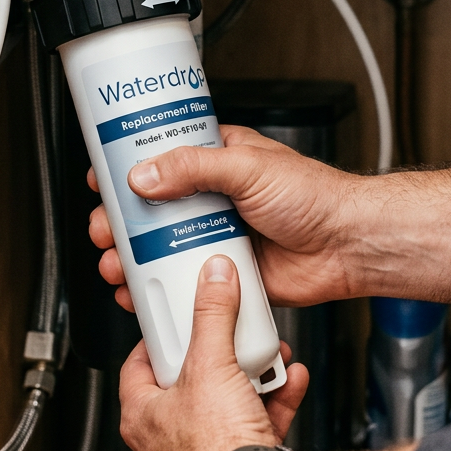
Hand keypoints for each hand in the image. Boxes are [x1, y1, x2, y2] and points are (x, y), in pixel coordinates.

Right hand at [89, 125, 368, 310]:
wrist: (348, 246)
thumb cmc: (316, 197)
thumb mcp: (248, 167)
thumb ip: (195, 168)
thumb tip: (146, 175)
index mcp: (220, 160)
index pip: (163, 157)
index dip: (129, 168)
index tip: (103, 179)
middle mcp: (215, 197)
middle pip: (153, 207)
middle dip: (121, 221)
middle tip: (104, 230)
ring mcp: (219, 235)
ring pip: (162, 247)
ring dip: (132, 257)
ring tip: (115, 265)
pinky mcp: (226, 272)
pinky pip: (184, 281)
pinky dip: (160, 289)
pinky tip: (142, 293)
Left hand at [120, 253, 308, 450]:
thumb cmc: (214, 450)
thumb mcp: (211, 363)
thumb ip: (213, 314)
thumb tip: (213, 278)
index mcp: (143, 418)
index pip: (138, 366)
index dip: (159, 339)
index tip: (178, 321)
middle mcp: (167, 442)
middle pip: (191, 381)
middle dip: (221, 355)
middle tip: (232, 335)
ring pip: (227, 402)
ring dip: (253, 376)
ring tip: (268, 356)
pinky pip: (254, 424)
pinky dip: (273, 400)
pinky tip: (289, 381)